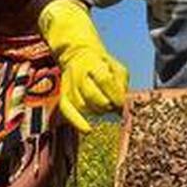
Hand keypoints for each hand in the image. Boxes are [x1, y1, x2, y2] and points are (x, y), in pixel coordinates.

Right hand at [38, 0, 128, 131]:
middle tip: (113, 106)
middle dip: (106, 105)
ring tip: (104, 108)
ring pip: (82, 105)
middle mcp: (79, 74)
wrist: (78, 56)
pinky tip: (88, 130)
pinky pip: (67, 111)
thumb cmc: (103, 66)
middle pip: (92, 95)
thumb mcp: (117, 68)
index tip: (122, 104)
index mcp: (93, 64)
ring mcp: (69, 86)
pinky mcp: (63, 96)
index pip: (104, 80)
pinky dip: (76, 122)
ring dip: (96, 111)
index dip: (115, 94)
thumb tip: (122, 105)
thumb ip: (121, 84)